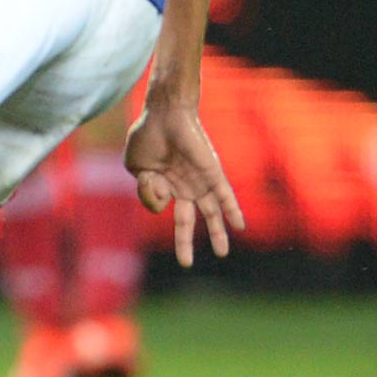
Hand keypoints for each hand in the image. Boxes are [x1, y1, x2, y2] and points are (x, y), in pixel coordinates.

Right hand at [124, 95, 244, 266]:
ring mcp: (199, 181)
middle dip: (185, 242)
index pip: (157, 204)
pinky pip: (225, 196)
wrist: (166, 114)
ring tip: (222, 252)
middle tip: (186, 262)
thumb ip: (145, 189)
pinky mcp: (212, 173)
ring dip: (216, 233)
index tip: (149, 178)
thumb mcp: (136, 166)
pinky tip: (240, 225)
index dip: (151, 196)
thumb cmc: (148, 135)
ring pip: (210, 213)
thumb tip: (165, 202)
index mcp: (164, 183)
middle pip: (186, 219)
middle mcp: (183, 185)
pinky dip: (233, 210)